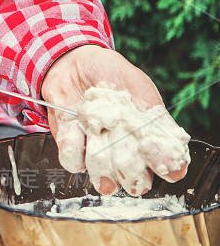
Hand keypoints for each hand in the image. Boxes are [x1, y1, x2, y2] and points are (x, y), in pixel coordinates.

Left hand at [41, 45, 188, 195]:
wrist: (73, 63)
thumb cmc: (110, 73)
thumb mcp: (137, 85)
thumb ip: (153, 112)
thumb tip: (173, 140)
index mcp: (152, 139)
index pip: (169, 169)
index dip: (163, 164)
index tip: (148, 143)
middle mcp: (128, 155)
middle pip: (135, 182)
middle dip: (126, 161)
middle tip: (117, 132)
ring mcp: (100, 157)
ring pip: (104, 178)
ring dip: (98, 152)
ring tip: (95, 124)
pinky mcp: (74, 152)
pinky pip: (74, 163)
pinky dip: (74, 143)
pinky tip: (76, 124)